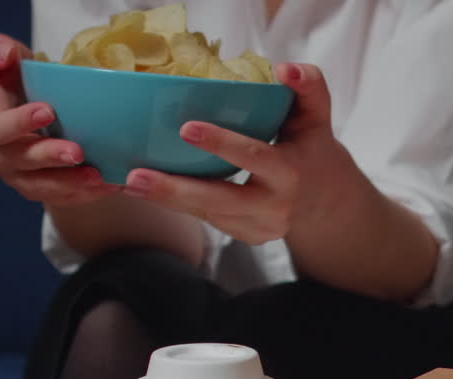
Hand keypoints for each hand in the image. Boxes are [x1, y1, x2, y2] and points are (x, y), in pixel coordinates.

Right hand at [0, 33, 116, 205]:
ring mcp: (20, 176)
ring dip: (70, 184)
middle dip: (49, 157)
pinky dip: (86, 194)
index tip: (48, 110)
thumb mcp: (10, 60)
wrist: (41, 111)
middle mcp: (0, 153)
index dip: (19, 121)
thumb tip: (3, 54)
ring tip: (97, 177)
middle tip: (77, 152)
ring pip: (42, 187)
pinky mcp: (42, 190)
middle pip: (21, 161)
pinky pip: (63, 198)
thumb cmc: (24, 81)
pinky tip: (110, 185)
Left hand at [119, 63, 353, 244]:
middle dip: (176, 190)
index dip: (222, 144)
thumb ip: (309, 86)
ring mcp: (258, 228)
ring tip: (127, 182)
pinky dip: (176, 205)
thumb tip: (283, 68)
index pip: (255, 157)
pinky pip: (205, 219)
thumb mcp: (317, 116)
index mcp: (291, 174)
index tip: (186, 129)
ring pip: (206, 214)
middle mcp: (274, 207)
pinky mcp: (244, 237)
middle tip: (135, 176)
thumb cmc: (312, 148)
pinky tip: (146, 190)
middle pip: (220, 200)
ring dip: (165, 200)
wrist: (325, 200)